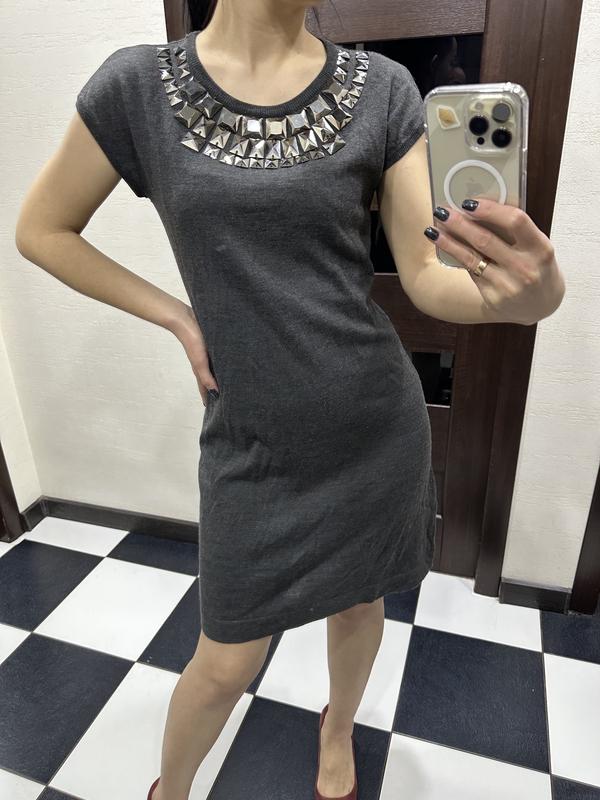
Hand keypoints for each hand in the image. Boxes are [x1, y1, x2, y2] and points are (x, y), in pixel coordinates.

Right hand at [172, 304, 218, 406]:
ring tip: (230, 384)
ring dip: (220, 377)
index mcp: (200, 369)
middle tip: (226, 400)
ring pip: (214, 369)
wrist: (185, 319)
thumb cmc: (192, 340)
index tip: (216, 411)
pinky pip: (217, 358)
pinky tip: (228, 362)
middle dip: (217, 390)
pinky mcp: (210, 344)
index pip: (206, 388)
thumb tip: (215, 393)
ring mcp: (207, 354)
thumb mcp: (200, 362)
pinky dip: (221, 364)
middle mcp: (204, 363)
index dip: (210, 398)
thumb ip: (206, 377)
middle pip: (211, 380)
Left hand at [425, 197, 565, 324]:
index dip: (490, 210)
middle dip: (460, 224)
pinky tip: (444, 245)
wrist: (541, 307)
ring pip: (471, 258)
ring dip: (449, 242)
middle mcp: (525, 269)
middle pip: (486, 240)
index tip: (469, 202)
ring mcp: (508, 285)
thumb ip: (516, 231)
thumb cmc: (537, 267)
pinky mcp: (493, 297)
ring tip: (433, 229)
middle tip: (442, 211)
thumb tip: (479, 208)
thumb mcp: (537, 248)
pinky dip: (456, 256)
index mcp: (541, 249)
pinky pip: (470, 271)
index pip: (515, 221)